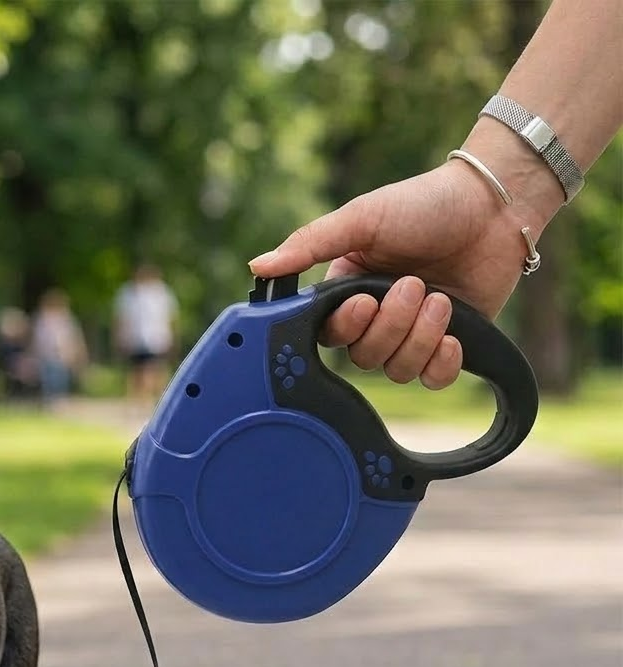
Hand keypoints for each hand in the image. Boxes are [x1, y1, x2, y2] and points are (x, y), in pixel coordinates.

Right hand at [249, 158, 537, 389]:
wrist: (493, 205)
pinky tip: (452, 337)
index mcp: (347, 292)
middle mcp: (377, 319)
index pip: (329, 335)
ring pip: (398, 370)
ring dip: (420, 337)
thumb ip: (308, 244)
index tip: (364, 302)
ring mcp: (413, 334)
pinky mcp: (451, 344)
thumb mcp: (361, 218)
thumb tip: (256, 266)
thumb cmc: (423, 204)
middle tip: (414, 284)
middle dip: (391, 326)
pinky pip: (433, 379)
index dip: (346, 328)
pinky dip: (441, 364)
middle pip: (364, 357)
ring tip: (439, 297)